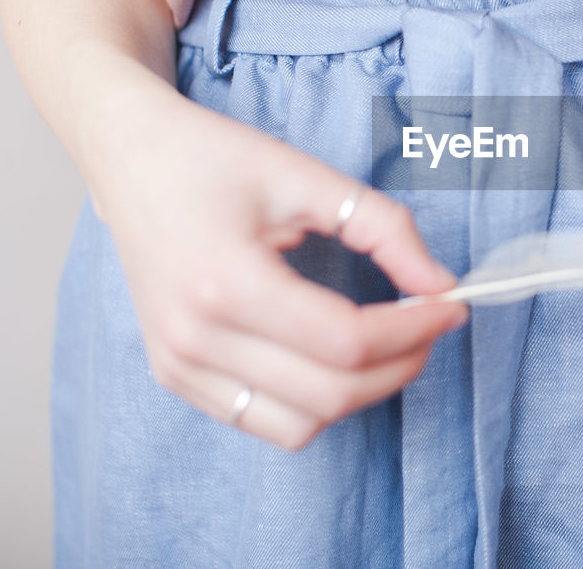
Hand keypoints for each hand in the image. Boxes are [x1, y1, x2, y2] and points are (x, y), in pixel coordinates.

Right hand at [86, 83, 468, 449]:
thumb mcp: (307, 176)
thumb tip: (442, 284)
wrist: (131, 156)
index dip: (415, 329)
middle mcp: (194, 340)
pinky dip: (314, 401)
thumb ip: (384, 228)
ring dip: (360, 393)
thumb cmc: (213, 158)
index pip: (346, 342)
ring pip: (301, 425)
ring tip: (387, 341)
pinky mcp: (175, 375)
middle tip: (431, 322)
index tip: (451, 304)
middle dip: (401, 364)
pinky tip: (335, 355)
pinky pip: (263, 421)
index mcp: (226, 284)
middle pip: (331, 394)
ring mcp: (178, 366)